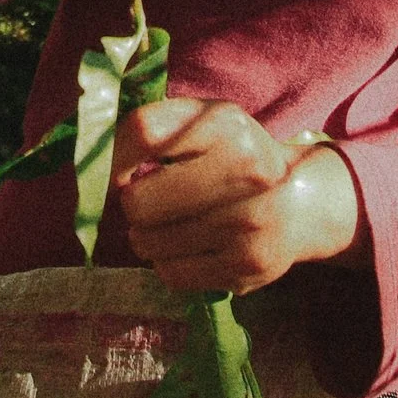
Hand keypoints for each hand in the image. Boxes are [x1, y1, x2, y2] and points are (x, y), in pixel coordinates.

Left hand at [113, 98, 365, 294]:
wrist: (300, 203)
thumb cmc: (233, 158)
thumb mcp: (203, 124)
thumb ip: (153, 132)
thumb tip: (97, 170)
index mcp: (226, 124)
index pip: (142, 133)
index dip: (115, 158)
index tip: (120, 173)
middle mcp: (244, 169)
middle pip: (138, 200)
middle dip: (133, 206)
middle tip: (150, 203)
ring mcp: (248, 221)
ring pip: (149, 242)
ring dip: (147, 237)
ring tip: (172, 225)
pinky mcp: (247, 265)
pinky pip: (171, 273)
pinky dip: (168, 263)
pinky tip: (189, 248)